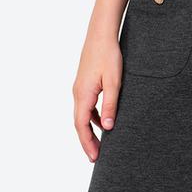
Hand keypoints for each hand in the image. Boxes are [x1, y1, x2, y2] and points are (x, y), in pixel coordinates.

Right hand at [72, 35, 122, 161]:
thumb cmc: (109, 56)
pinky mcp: (84, 82)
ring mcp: (79, 87)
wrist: (101, 34)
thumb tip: (108, 128)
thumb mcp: (114, 82)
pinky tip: (102, 120)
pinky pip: (85, 105)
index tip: (94, 158)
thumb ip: (110, 106)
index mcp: (83, 95)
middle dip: (87, 140)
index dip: (87, 143)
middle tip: (96, 157)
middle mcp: (77, 93)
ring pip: (81, 114)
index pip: (81, 126)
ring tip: (99, 143)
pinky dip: (91, 117)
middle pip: (79, 123)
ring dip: (89, 129)